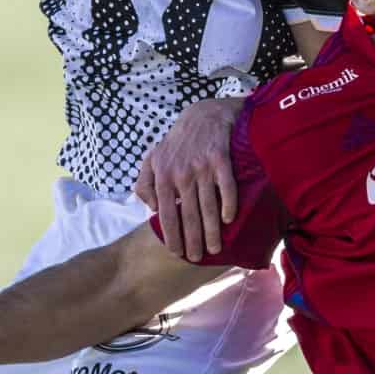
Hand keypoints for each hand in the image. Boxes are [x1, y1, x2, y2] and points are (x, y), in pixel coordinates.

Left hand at [134, 97, 243, 260]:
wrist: (204, 115)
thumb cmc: (178, 142)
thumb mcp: (153, 158)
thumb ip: (145, 182)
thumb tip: (151, 207)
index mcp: (163, 175)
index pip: (166, 213)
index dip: (172, 235)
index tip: (177, 252)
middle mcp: (181, 173)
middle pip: (188, 215)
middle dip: (192, 240)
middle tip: (196, 258)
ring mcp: (202, 166)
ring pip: (208, 205)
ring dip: (212, 230)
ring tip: (215, 248)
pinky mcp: (221, 158)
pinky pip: (226, 186)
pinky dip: (228, 204)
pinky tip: (229, 219)